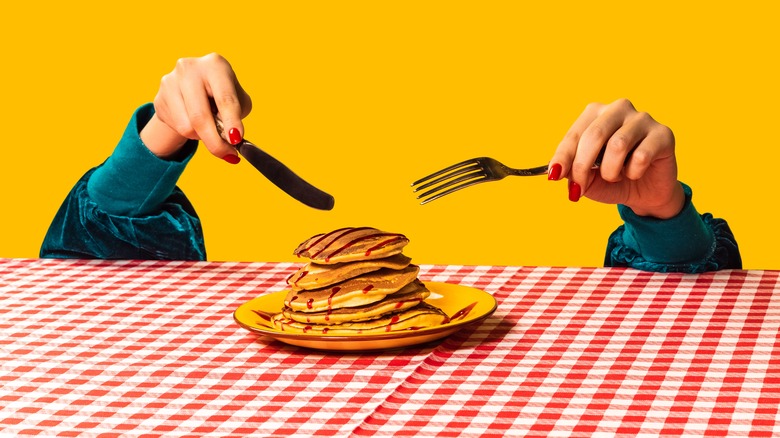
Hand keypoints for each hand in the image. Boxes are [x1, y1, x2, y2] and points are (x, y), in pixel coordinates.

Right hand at [140, 53, 252, 162]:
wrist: (192, 88)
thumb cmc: (222, 93)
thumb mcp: (238, 99)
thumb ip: (237, 116)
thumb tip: (232, 139)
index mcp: (214, 65)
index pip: (225, 98)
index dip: (232, 122)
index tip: (237, 139)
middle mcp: (189, 69)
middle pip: (200, 116)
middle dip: (216, 142)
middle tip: (227, 154)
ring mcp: (170, 83)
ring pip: (187, 127)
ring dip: (202, 137)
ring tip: (209, 127)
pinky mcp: (159, 99)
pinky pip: (176, 128)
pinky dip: (191, 134)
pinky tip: (194, 122)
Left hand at [548, 98, 683, 218]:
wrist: (644, 192)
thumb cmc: (612, 178)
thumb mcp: (586, 178)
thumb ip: (572, 170)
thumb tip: (559, 171)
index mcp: (595, 113)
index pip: (575, 134)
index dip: (563, 157)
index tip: (554, 177)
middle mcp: (619, 109)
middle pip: (594, 135)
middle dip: (583, 167)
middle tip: (580, 188)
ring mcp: (643, 119)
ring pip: (618, 145)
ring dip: (610, 171)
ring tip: (613, 177)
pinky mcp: (663, 134)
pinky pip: (641, 156)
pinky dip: (633, 172)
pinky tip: (635, 173)